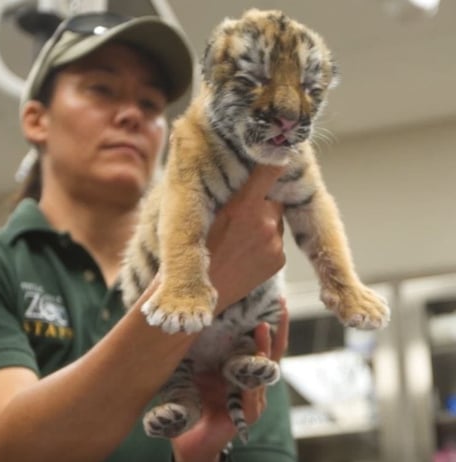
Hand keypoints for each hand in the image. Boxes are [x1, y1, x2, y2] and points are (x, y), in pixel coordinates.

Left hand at [170, 299, 288, 461]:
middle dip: (278, 329)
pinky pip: (251, 393)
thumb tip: (198, 324)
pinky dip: (252, 376)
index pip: (262, 346)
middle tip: (281, 305)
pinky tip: (254, 360)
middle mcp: (255, 386)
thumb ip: (207, 357)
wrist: (192, 447)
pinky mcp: (246, 415)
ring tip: (263, 327)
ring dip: (264, 348)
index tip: (275, 302)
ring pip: (264, 370)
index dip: (271, 325)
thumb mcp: (201, 376)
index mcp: (245, 375)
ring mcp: (254, 401)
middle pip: (272, 354)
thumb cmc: (196, 409)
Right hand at [207, 164, 285, 313]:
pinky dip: (266, 244)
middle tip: (242, 216)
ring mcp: (275, 243)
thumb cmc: (198, 251)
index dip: (275, 160)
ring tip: (240, 241)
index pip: (269, 172)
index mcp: (244, 206)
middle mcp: (266, 222)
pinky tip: (246, 254)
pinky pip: (276, 242)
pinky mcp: (279, 260)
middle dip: (262, 203)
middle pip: (273, 200)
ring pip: (275, 222)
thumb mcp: (206, 216)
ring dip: (264, 225)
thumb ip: (229, 197)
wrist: (202, 292)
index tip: (282, 150)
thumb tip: (241, 180)